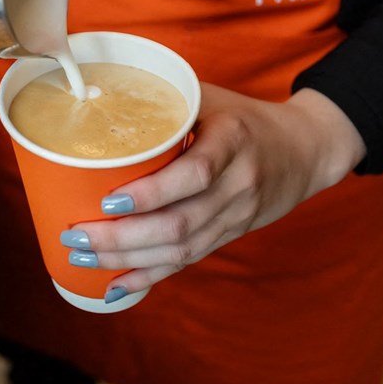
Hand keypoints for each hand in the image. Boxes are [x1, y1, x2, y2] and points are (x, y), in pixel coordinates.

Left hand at [62, 86, 366, 300]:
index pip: (194, 174)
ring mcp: (236, 216)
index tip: (106, 199)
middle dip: (122, 238)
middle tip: (76, 235)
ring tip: (81, 256)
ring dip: (128, 259)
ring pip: (181, 249)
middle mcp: (238, 184)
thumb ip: (165, 101)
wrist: (306, 150)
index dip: (150, 193)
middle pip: (180, 223)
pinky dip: (150, 276)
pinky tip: (116, 285)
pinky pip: (189, 262)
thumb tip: (95, 97)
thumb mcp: (212, 97)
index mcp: (233, 141)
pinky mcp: (230, 235)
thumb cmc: (246, 118)